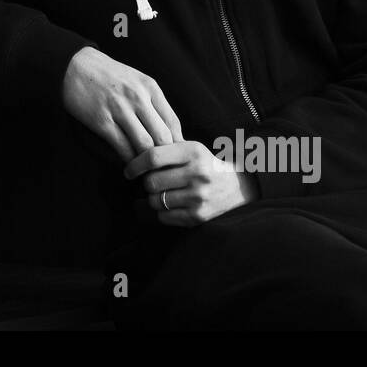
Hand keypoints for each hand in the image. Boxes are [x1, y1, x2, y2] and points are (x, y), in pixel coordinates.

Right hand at [60, 47, 183, 162]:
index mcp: (150, 87)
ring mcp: (119, 108)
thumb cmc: (108, 76)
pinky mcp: (101, 120)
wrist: (74, 66)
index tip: (174, 157)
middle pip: (162, 137)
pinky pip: (122, 147)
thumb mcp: (136, 80)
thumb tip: (168, 131)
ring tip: (146, 171)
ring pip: (144, 145)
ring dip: (147, 163)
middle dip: (165, 157)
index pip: (173, 122)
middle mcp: (138, 97)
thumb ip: (152, 102)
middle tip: (163, 169)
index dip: (177, 144)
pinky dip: (128, 160)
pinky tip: (128, 165)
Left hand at [124, 140, 258, 226]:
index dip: (135, 164)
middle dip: (147, 183)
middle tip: (153, 183)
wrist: (238, 188)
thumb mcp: (191, 149)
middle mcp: (197, 173)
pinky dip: (163, 212)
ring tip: (165, 193)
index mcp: (193, 151)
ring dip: (155, 199)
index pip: (153, 156)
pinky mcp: (198, 216)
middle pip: (151, 182)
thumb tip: (132, 153)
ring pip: (156, 201)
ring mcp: (198, 196)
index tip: (129, 171)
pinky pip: (164, 217)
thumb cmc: (205, 166)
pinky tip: (173, 205)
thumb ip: (166, 149)